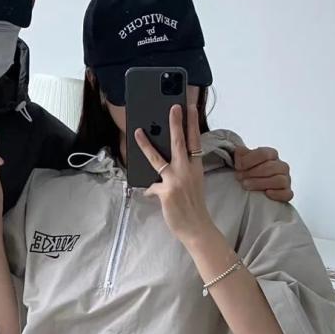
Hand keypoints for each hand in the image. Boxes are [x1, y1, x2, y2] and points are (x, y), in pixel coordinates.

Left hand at [136, 104, 214, 246]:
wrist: (196, 227)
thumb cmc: (193, 207)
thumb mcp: (192, 184)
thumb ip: (181, 173)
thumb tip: (163, 169)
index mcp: (196, 167)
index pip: (195, 141)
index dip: (192, 123)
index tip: (191, 108)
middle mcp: (187, 170)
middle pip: (179, 142)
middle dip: (175, 123)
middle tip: (172, 107)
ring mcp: (176, 180)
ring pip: (157, 158)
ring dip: (146, 144)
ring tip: (138, 132)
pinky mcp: (166, 192)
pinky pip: (152, 186)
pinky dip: (151, 191)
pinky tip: (152, 196)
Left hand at [234, 146, 292, 202]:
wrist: (251, 188)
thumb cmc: (248, 172)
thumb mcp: (242, 161)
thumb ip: (240, 153)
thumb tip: (240, 150)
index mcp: (272, 155)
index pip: (264, 154)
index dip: (249, 160)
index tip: (238, 167)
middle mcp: (281, 166)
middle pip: (270, 167)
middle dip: (252, 172)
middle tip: (239, 178)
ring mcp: (286, 180)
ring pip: (279, 180)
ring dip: (260, 183)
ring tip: (246, 185)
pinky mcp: (286, 193)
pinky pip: (287, 194)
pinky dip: (277, 194)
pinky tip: (266, 193)